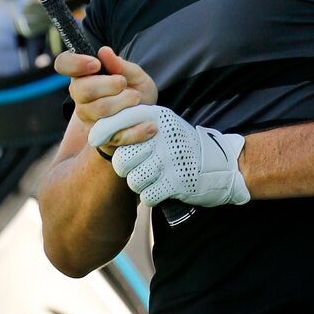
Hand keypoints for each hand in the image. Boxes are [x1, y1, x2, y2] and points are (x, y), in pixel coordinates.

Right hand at [56, 46, 157, 135]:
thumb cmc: (134, 89)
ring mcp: (89, 120)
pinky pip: (117, 135)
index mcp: (84, 76)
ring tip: (137, 100)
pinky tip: (149, 126)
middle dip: (108, 85)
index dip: (75, 63)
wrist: (146, 116)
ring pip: (99, 112)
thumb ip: (120, 65)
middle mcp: (81, 99)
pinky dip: (136, 131)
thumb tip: (104, 51)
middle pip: (83, 90)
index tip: (96, 64)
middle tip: (124, 83)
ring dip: (123, 104)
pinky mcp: (103, 139)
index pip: (64, 63)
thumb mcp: (134, 74)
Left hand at [89, 105, 249, 208]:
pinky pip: (148, 195)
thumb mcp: (161, 124)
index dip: (102, 133)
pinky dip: (151, 196)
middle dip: (125, 168)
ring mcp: (170, 158)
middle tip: (137, 167)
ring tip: (152, 178)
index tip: (95, 140)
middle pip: (121, 158)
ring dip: (139, 184)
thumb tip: (94, 132)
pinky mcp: (177, 181)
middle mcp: (161, 135)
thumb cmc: (181, 146)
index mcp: (156, 116)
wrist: (220, 166)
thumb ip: (132, 123)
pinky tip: (161, 188)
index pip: (117, 122)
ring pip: (133, 180)